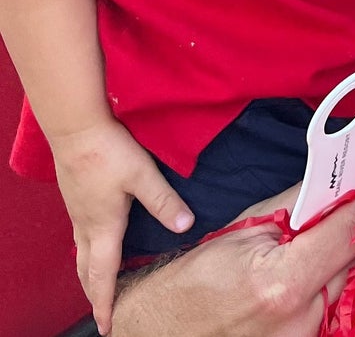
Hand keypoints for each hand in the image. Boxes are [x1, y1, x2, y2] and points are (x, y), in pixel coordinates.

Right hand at [51, 119, 194, 334]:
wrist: (76, 130)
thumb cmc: (109, 153)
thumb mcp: (143, 176)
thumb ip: (164, 201)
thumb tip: (187, 227)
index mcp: (104, 228)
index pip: (103, 275)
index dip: (104, 302)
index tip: (106, 327)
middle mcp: (86, 227)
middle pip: (86, 271)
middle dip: (95, 293)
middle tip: (104, 311)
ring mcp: (78, 214)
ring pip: (81, 254)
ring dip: (90, 274)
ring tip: (100, 285)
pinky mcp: (76, 200)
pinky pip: (80, 237)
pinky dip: (87, 253)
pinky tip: (97, 243)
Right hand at [111, 187, 354, 336]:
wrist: (163, 325)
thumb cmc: (197, 275)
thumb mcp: (247, 229)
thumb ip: (297, 206)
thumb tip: (333, 184)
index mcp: (282, 283)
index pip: (343, 236)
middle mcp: (297, 317)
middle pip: (349, 260)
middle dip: (347, 231)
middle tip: (341, 208)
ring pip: (341, 282)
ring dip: (336, 257)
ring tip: (314, 241)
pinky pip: (326, 303)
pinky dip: (323, 280)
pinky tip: (306, 267)